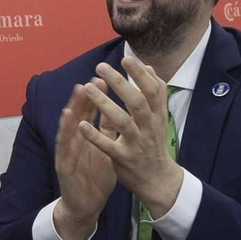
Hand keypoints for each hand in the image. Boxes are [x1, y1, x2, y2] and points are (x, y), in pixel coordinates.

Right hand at [53, 83, 116, 239]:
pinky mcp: (63, 165)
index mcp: (88, 138)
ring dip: (74, 107)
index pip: (92, 113)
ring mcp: (68, 152)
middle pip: (80, 115)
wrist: (85, 206)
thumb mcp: (105, 150)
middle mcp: (76, 141)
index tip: (106, 78)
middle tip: (92, 78)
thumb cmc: (95, 178)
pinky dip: (65, 131)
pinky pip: (64, 147)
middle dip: (86, 96)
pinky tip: (67, 118)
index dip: (98, 96)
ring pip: (70, 126)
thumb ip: (107, 131)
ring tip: (78, 91)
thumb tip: (114, 109)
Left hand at [77, 56, 183, 218]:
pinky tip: (81, 124)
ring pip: (122, 121)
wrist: (158, 179)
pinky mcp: (123, 159)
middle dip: (120, 83)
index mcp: (157, 116)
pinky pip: (108, 146)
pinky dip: (94, 136)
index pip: (153, 90)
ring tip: (88, 88)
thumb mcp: (159, 118)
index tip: (127, 59)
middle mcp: (149, 128)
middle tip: (101, 67)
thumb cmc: (154, 143)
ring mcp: (136, 144)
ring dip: (104, 104)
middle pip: (137, 102)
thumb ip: (154, 94)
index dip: (140, 75)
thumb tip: (149, 67)